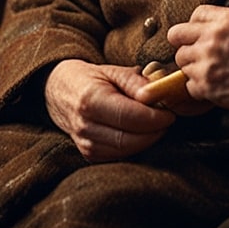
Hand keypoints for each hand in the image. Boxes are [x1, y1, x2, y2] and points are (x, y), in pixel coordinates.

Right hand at [44, 59, 176, 161]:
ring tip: (155, 125)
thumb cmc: (89, 79)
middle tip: (167, 120)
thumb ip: (135, 82)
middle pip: (130, 139)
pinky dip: (135, 147)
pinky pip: (119, 156)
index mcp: (90, 100)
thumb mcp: (111, 71)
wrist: (58, 92)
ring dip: (147, 140)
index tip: (170, 113)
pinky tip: (140, 133)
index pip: (130, 117)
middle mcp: (84, 125)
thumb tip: (157, 95)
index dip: (155, 118)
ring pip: (126, 151)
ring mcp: (84, 144)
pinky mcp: (88, 155)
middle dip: (155, 132)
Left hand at [166, 5, 228, 122]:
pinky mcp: (207, 86)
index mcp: (226, 19)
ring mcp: (207, 63)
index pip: (194, 15)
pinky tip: (214, 86)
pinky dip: (198, 87)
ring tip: (210, 71)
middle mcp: (212, 38)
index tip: (199, 34)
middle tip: (194, 53)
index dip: (196, 25)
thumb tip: (211, 25)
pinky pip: (188, 85)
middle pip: (177, 36)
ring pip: (181, 61)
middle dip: (184, 43)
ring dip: (192, 67)